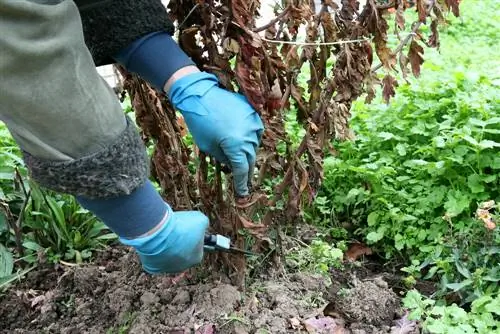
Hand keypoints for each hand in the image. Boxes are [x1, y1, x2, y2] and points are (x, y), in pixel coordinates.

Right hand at [119, 205, 208, 273]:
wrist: (158, 233)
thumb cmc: (181, 227)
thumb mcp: (200, 219)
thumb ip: (204, 224)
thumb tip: (203, 225)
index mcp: (197, 258)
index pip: (198, 247)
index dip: (194, 235)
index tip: (189, 227)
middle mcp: (183, 266)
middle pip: (183, 252)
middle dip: (181, 241)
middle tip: (176, 229)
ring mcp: (166, 268)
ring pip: (168, 255)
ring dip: (168, 245)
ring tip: (165, 233)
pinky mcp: (153, 266)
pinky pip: (155, 256)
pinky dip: (155, 249)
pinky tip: (156, 240)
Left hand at [168, 71, 263, 196]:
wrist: (199, 94)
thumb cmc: (199, 122)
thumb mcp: (208, 146)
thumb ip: (223, 158)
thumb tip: (231, 165)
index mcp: (237, 145)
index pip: (242, 170)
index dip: (242, 183)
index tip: (242, 193)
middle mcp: (249, 135)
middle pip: (251, 158)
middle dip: (246, 170)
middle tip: (243, 181)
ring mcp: (253, 122)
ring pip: (254, 144)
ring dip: (248, 153)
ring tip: (241, 160)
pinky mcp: (252, 112)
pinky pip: (254, 130)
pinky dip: (249, 138)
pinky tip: (242, 142)